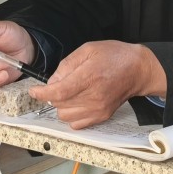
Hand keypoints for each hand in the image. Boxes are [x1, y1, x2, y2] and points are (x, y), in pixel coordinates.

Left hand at [31, 40, 162, 128]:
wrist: (138, 69)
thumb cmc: (114, 56)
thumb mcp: (88, 49)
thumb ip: (67, 65)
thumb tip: (52, 81)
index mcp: (89, 77)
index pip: (58, 93)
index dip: (42, 94)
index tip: (34, 91)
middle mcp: (93, 97)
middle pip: (59, 105)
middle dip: (53, 95)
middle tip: (62, 83)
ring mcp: (98, 109)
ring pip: (65, 116)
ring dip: (62, 106)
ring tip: (71, 93)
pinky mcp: (102, 116)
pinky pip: (76, 124)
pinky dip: (72, 115)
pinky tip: (77, 102)